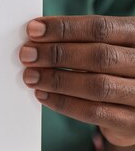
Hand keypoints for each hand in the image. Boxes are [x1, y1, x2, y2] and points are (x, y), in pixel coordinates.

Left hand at [20, 15, 134, 146]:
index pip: (100, 27)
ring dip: (57, 80)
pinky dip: (64, 104)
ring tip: (31, 76)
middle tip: (27, 54)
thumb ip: (81, 39)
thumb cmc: (116, 67)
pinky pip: (95, 113)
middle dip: (56, 54)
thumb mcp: (110, 44)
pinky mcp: (133, 123)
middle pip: (98, 55)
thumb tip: (36, 34)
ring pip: (97, 86)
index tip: (33, 29)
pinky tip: (43, 96)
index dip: (64, 28)